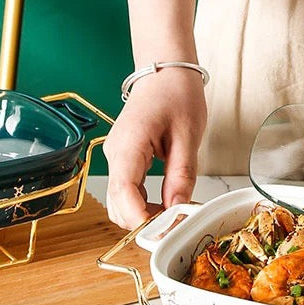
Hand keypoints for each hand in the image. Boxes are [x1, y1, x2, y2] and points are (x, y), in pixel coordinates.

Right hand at [103, 67, 207, 228]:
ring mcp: (116, 158)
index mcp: (129, 145)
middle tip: (176, 226)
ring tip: (175, 215)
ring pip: (119, 203)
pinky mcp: (123, 161)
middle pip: (117, 205)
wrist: (165, 73)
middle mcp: (115, 154)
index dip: (142, 218)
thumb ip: (182, 174)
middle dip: (143, 222)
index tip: (164, 231)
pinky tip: (166, 205)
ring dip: (143, 216)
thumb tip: (178, 207)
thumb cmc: (176, 95)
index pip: (124, 193)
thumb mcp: (188, 135)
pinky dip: (143, 205)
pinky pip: (127, 192)